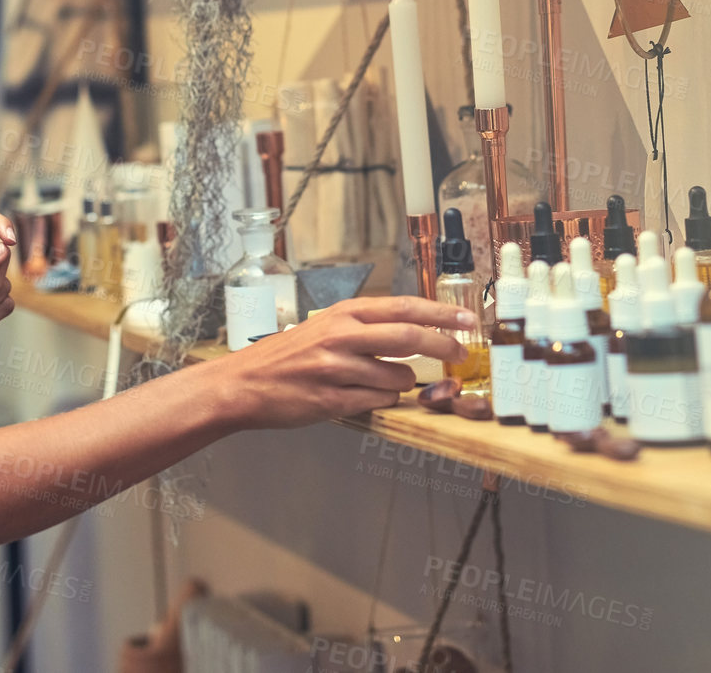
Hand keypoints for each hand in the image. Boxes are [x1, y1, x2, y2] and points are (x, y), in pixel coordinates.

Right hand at [211, 296, 474, 429]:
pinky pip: (377, 403)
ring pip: (398, 378)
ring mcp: (336, 369)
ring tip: (380, 382)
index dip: (441, 314)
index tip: (468, 320)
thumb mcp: (324, 326)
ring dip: (402, 384)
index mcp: (343, 314)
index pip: (404, 307)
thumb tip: (413, 330)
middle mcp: (341, 336)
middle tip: (459, 355)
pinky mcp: (332, 400)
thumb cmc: (286, 356)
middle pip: (411, 337)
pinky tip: (361, 397)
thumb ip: (364, 327)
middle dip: (443, 347)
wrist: (243, 384)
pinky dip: (379, 401)